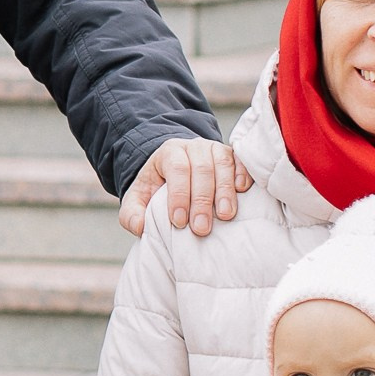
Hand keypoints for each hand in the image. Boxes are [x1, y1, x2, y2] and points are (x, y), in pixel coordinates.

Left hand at [119, 138, 249, 238]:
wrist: (174, 173)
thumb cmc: (157, 189)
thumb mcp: (137, 200)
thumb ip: (131, 214)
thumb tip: (140, 228)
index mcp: (169, 153)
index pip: (176, 168)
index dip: (179, 195)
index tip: (179, 222)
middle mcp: (193, 147)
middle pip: (201, 168)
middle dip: (201, 200)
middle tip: (201, 228)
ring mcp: (215, 149)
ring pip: (222, 163)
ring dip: (224, 190)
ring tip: (225, 215)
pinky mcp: (232, 157)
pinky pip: (240, 160)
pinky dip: (243, 173)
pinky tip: (242, 190)